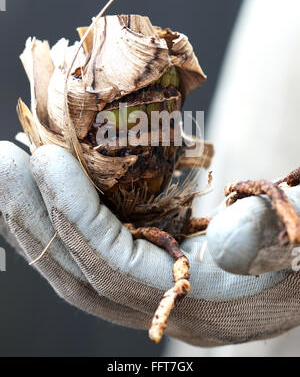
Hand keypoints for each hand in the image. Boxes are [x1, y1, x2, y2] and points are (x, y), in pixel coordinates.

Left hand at [1, 141, 299, 345]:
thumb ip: (267, 241)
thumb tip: (225, 238)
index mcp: (201, 301)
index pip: (115, 264)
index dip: (76, 213)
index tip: (45, 158)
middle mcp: (163, 305)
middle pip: (77, 270)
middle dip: (32, 216)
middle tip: (2, 160)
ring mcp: (150, 289)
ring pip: (74, 264)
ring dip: (34, 217)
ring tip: (7, 168)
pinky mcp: (146, 267)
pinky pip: (87, 250)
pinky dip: (58, 218)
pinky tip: (40, 185)